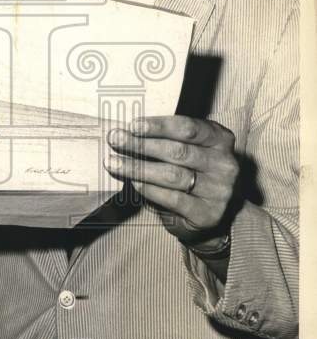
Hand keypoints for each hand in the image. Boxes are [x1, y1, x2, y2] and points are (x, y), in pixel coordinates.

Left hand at [105, 115, 239, 246]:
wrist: (209, 214)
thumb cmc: (191, 172)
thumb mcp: (187, 150)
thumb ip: (166, 139)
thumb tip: (126, 132)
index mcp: (220, 139)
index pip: (188, 128)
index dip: (158, 126)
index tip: (132, 125)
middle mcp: (225, 163)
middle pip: (178, 151)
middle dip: (142, 145)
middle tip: (115, 140)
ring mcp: (219, 190)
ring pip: (173, 175)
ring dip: (139, 168)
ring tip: (114, 163)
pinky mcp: (208, 213)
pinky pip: (174, 199)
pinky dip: (150, 189)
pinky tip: (133, 183)